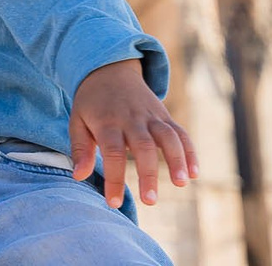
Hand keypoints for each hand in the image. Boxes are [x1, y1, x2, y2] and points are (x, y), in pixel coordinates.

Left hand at [68, 59, 196, 207]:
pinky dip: (189, 151)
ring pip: (167, 136)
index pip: (112, 153)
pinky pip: (180, 133)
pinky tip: (194, 173)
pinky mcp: (164, 116)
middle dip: (148, 173)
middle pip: (143, 146)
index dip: (114, 179)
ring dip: (176, 159)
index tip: (113, 203)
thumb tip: (79, 176)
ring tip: (181, 183)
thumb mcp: (77, 121)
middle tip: (150, 200)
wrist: (109, 69)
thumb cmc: (91, 103)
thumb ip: (79, 149)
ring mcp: (151, 116)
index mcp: (107, 122)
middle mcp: (131, 118)